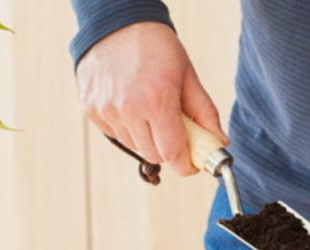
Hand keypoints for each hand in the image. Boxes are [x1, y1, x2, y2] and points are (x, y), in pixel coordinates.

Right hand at [76, 22, 226, 175]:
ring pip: (134, 147)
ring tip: (150, 110)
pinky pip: (116, 135)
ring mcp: (106, 110)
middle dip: (168, 149)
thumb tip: (219, 142)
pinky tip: (131, 105)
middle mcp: (128, 109)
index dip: (186, 165)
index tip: (192, 164)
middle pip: (154, 155)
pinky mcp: (90, 109)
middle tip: (174, 130)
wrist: (117, 23)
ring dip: (147, 138)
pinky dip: (128, 129)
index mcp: (156, 100)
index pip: (173, 154)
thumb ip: (205, 114)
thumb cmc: (157, 48)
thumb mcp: (188, 76)